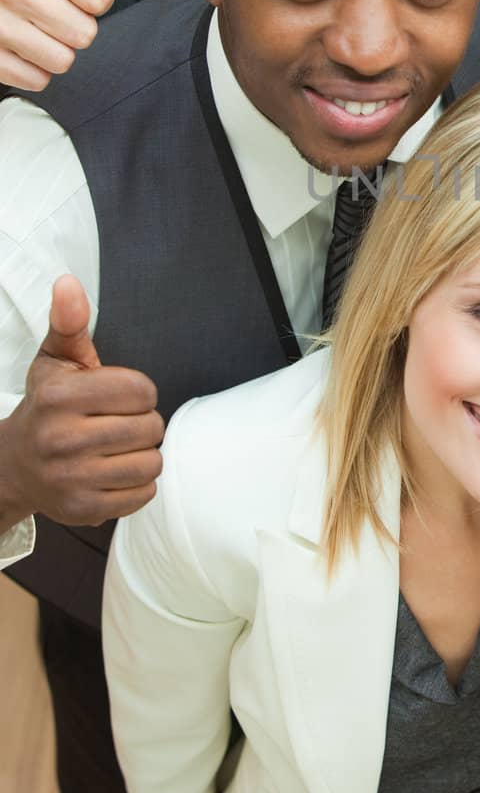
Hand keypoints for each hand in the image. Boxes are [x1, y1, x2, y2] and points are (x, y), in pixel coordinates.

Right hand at [0, 276, 163, 527]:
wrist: (15, 465)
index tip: (118, 396)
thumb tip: (69, 283)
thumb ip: (70, 322)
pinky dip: (138, 484)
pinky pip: (143, 494)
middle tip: (119, 423)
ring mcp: (71, 478)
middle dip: (143, 423)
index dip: (138, 391)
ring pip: (151, 462)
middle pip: (150, 427)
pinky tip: (115, 472)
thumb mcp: (56, 359)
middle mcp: (62, 439)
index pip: (141, 390)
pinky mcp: (83, 509)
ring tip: (119, 448)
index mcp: (60, 397)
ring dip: (144, 454)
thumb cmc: (47, 406)